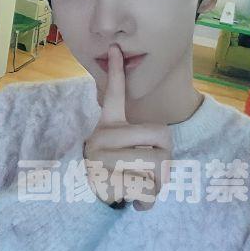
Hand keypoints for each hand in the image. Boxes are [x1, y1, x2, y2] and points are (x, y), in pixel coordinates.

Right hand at [83, 44, 172, 210]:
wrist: (82, 199)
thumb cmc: (114, 172)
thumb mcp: (119, 150)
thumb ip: (137, 140)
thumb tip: (151, 146)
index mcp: (109, 125)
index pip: (114, 94)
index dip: (117, 71)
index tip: (115, 48)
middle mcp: (104, 136)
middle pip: (163, 138)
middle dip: (167, 159)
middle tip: (154, 172)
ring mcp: (103, 157)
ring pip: (158, 165)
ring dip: (158, 184)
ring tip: (143, 187)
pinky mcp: (106, 180)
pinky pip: (147, 189)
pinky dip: (148, 200)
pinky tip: (136, 202)